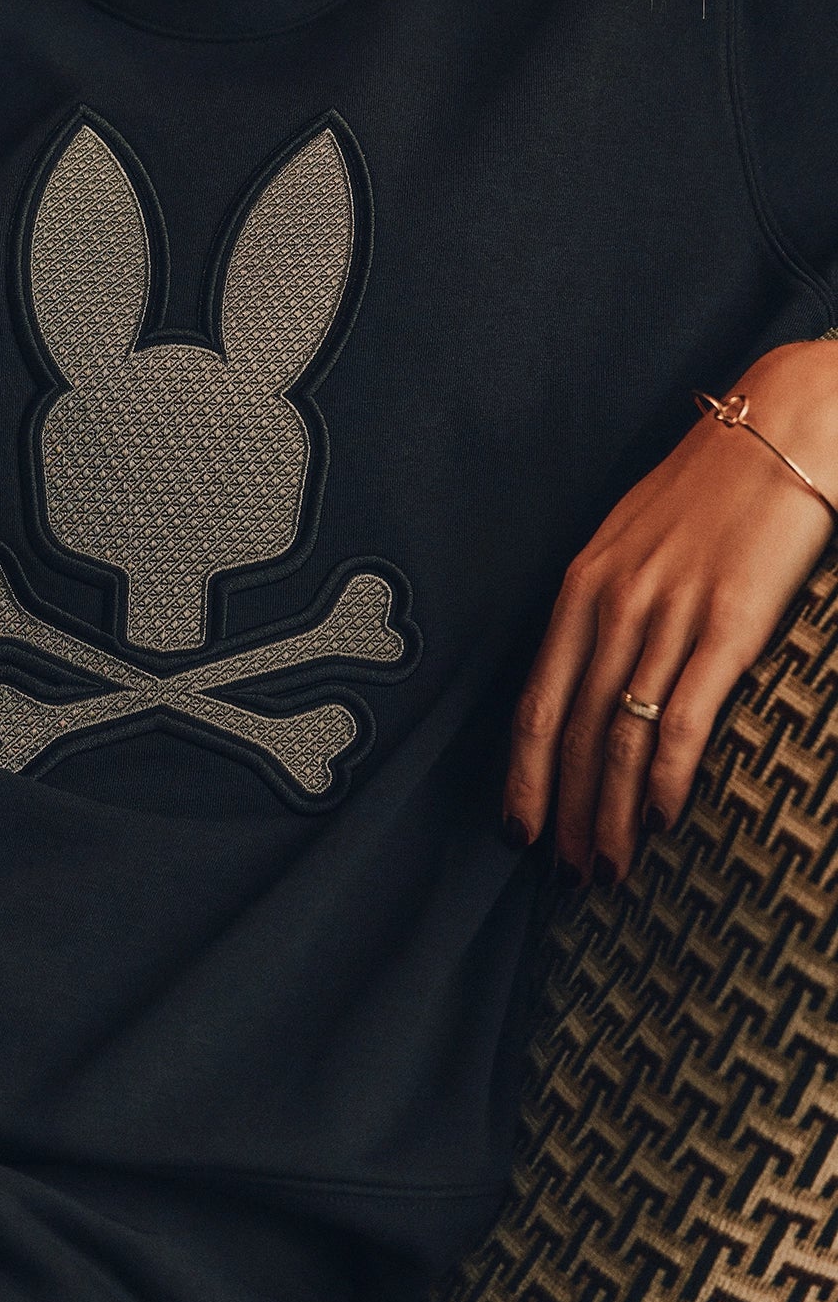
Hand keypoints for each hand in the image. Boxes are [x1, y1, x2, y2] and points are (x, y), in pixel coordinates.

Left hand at [503, 339, 837, 887]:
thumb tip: (591, 674)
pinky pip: (685, 714)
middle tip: (569, 872)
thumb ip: (605, 605)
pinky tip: (665, 818)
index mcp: (582, 588)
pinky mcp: (730, 622)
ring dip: (613, 812)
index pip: (537, 701)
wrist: (784, 428)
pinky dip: (670, 775)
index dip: (524, 774)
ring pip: (622, 735)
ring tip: (611, 867)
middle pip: (575, 732)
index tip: (517, 827)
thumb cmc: (710, 489)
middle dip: (567, 812)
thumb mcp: (631, 541)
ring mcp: (669, 615)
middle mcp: (613, 605)